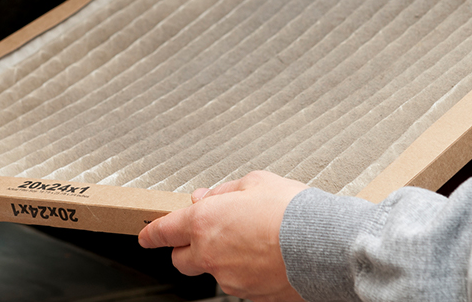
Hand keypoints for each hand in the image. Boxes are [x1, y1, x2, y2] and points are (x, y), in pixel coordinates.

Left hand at [138, 171, 308, 301]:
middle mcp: (211, 255)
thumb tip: (206, 196)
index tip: (146, 235)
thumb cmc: (293, 210)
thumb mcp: (255, 182)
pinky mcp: (252, 295)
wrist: (324, 244)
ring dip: (222, 258)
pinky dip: (246, 271)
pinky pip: (240, 283)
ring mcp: (231, 279)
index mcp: (204, 223)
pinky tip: (266, 256)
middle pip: (181, 260)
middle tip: (205, 234)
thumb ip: (223, 190)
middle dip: (186, 248)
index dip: (152, 234)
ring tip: (252, 240)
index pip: (164, 231)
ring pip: (213, 272)